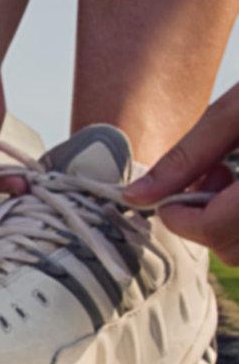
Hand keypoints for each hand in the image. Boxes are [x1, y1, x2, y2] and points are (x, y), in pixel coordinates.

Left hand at [125, 85, 238, 261]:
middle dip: (206, 221)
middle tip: (213, 175)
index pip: (214, 228)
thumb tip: (135, 197)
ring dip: (229, 226)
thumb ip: (187, 158)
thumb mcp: (236, 112)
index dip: (180, 217)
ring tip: (238, 178)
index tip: (168, 196)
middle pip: (232, 251)